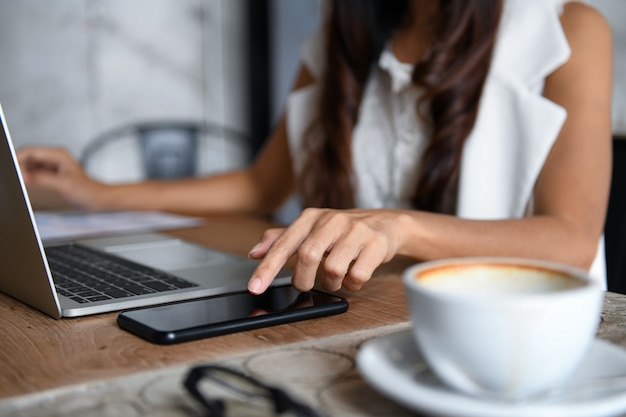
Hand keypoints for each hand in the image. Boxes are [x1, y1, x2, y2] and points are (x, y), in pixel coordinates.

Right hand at [17, 146, 105, 209]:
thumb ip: (42, 179)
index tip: (16, 172)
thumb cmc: (87, 191)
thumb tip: (24, 176)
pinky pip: (34, 171)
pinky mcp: (51, 172)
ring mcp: (53, 164)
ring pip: (30, 164)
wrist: (98, 198)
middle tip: (18, 179)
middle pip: (28, 156)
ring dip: (24, 171)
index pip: (30, 151)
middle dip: (20, 166)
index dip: (19, 160)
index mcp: (58, 154)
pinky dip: (29, 176)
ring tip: (23, 182)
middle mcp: (55, 156)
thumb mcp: (63, 185)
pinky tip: (28, 182)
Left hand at [247, 208, 404, 293]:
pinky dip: (352, 285)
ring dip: (331, 284)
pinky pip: (358, 275)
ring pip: (333, 269)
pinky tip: (353, 278)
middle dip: (303, 279)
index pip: (283, 244)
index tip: (255, 288)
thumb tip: (254, 253)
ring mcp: (356, 230)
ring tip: (335, 279)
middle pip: (307, 256)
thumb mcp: (311, 229)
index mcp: (311, 218)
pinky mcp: (376, 243)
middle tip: (305, 286)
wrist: (387, 223)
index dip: (267, 268)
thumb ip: (281, 240)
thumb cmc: (343, 230)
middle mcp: (332, 220)